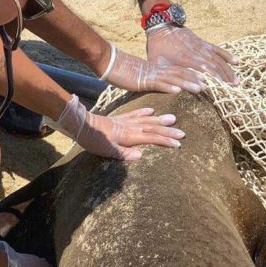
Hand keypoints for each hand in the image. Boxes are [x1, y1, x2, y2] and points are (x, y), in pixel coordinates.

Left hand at [56, 94, 183, 161]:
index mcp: (129, 136)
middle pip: (153, 128)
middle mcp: (131, 127)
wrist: (82, 125)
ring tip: (173, 118)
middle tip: (182, 133)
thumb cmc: (94, 140)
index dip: (165, 140)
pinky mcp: (120, 118)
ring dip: (160, 120)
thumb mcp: (107, 151)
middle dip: (168, 131)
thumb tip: (141, 156)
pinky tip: (151, 110)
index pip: (151, 138)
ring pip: (147, 120)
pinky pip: (135, 114)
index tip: (178, 144)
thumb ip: (124, 153)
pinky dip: (144, 112)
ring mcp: (126, 121)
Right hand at [102, 45, 204, 93]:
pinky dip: (168, 87)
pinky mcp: (143, 81)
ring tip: (201, 88)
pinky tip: (178, 91)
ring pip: (173, 78)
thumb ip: (151, 80)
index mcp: (158, 70)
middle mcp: (158, 71)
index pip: (179, 72)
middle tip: (211, 85)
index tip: (205, 81)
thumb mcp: (141, 76)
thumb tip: (158, 84)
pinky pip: (158, 84)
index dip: (193, 76)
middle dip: (196, 79)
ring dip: (187, 83)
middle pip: (180, 74)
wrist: (110, 62)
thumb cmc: (123, 70)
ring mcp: (151, 75)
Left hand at [146, 25, 238, 84]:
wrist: (162, 27)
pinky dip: (227, 56)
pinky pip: (218, 50)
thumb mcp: (158, 62)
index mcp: (186, 60)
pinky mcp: (203, 43)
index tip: (221, 90)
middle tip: (233, 91)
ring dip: (228, 71)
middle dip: (224, 79)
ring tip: (236, 82)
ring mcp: (202, 47)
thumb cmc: (158, 48)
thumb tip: (176, 88)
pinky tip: (236, 62)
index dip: (213, 81)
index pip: (203, 72)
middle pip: (215, 68)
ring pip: (218, 60)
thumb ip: (167, 74)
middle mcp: (197, 54)